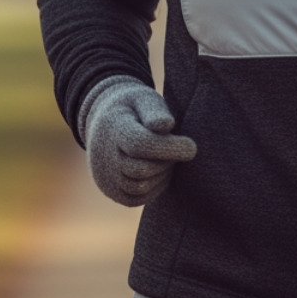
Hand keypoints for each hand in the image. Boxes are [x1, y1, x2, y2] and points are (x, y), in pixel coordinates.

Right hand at [82, 78, 196, 206]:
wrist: (105, 123)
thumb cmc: (134, 109)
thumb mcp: (143, 99)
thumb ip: (155, 111)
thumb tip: (166, 125)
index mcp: (114, 127)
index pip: (140, 143)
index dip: (169, 147)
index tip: (192, 147)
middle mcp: (104, 155)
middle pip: (141, 169)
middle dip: (167, 161)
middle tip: (180, 150)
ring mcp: (105, 175)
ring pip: (139, 186)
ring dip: (161, 175)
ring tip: (168, 158)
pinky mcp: (111, 191)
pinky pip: (136, 198)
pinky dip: (153, 188)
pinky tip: (161, 171)